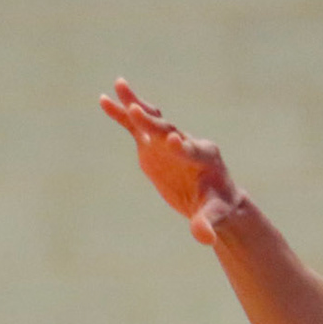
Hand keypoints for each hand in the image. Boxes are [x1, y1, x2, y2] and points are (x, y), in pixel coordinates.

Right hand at [100, 78, 240, 244]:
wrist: (213, 198)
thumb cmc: (217, 207)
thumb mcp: (213, 217)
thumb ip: (207, 225)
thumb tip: (204, 238)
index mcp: (205, 158)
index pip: (192, 150)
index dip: (182, 147)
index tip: (172, 141)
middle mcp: (186, 143)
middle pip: (168, 130)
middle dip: (155, 124)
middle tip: (140, 111)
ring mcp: (167, 141)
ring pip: (152, 120)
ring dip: (136, 103)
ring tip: (120, 84)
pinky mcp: (152, 145)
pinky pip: (136, 127)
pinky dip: (122, 114)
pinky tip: (105, 100)